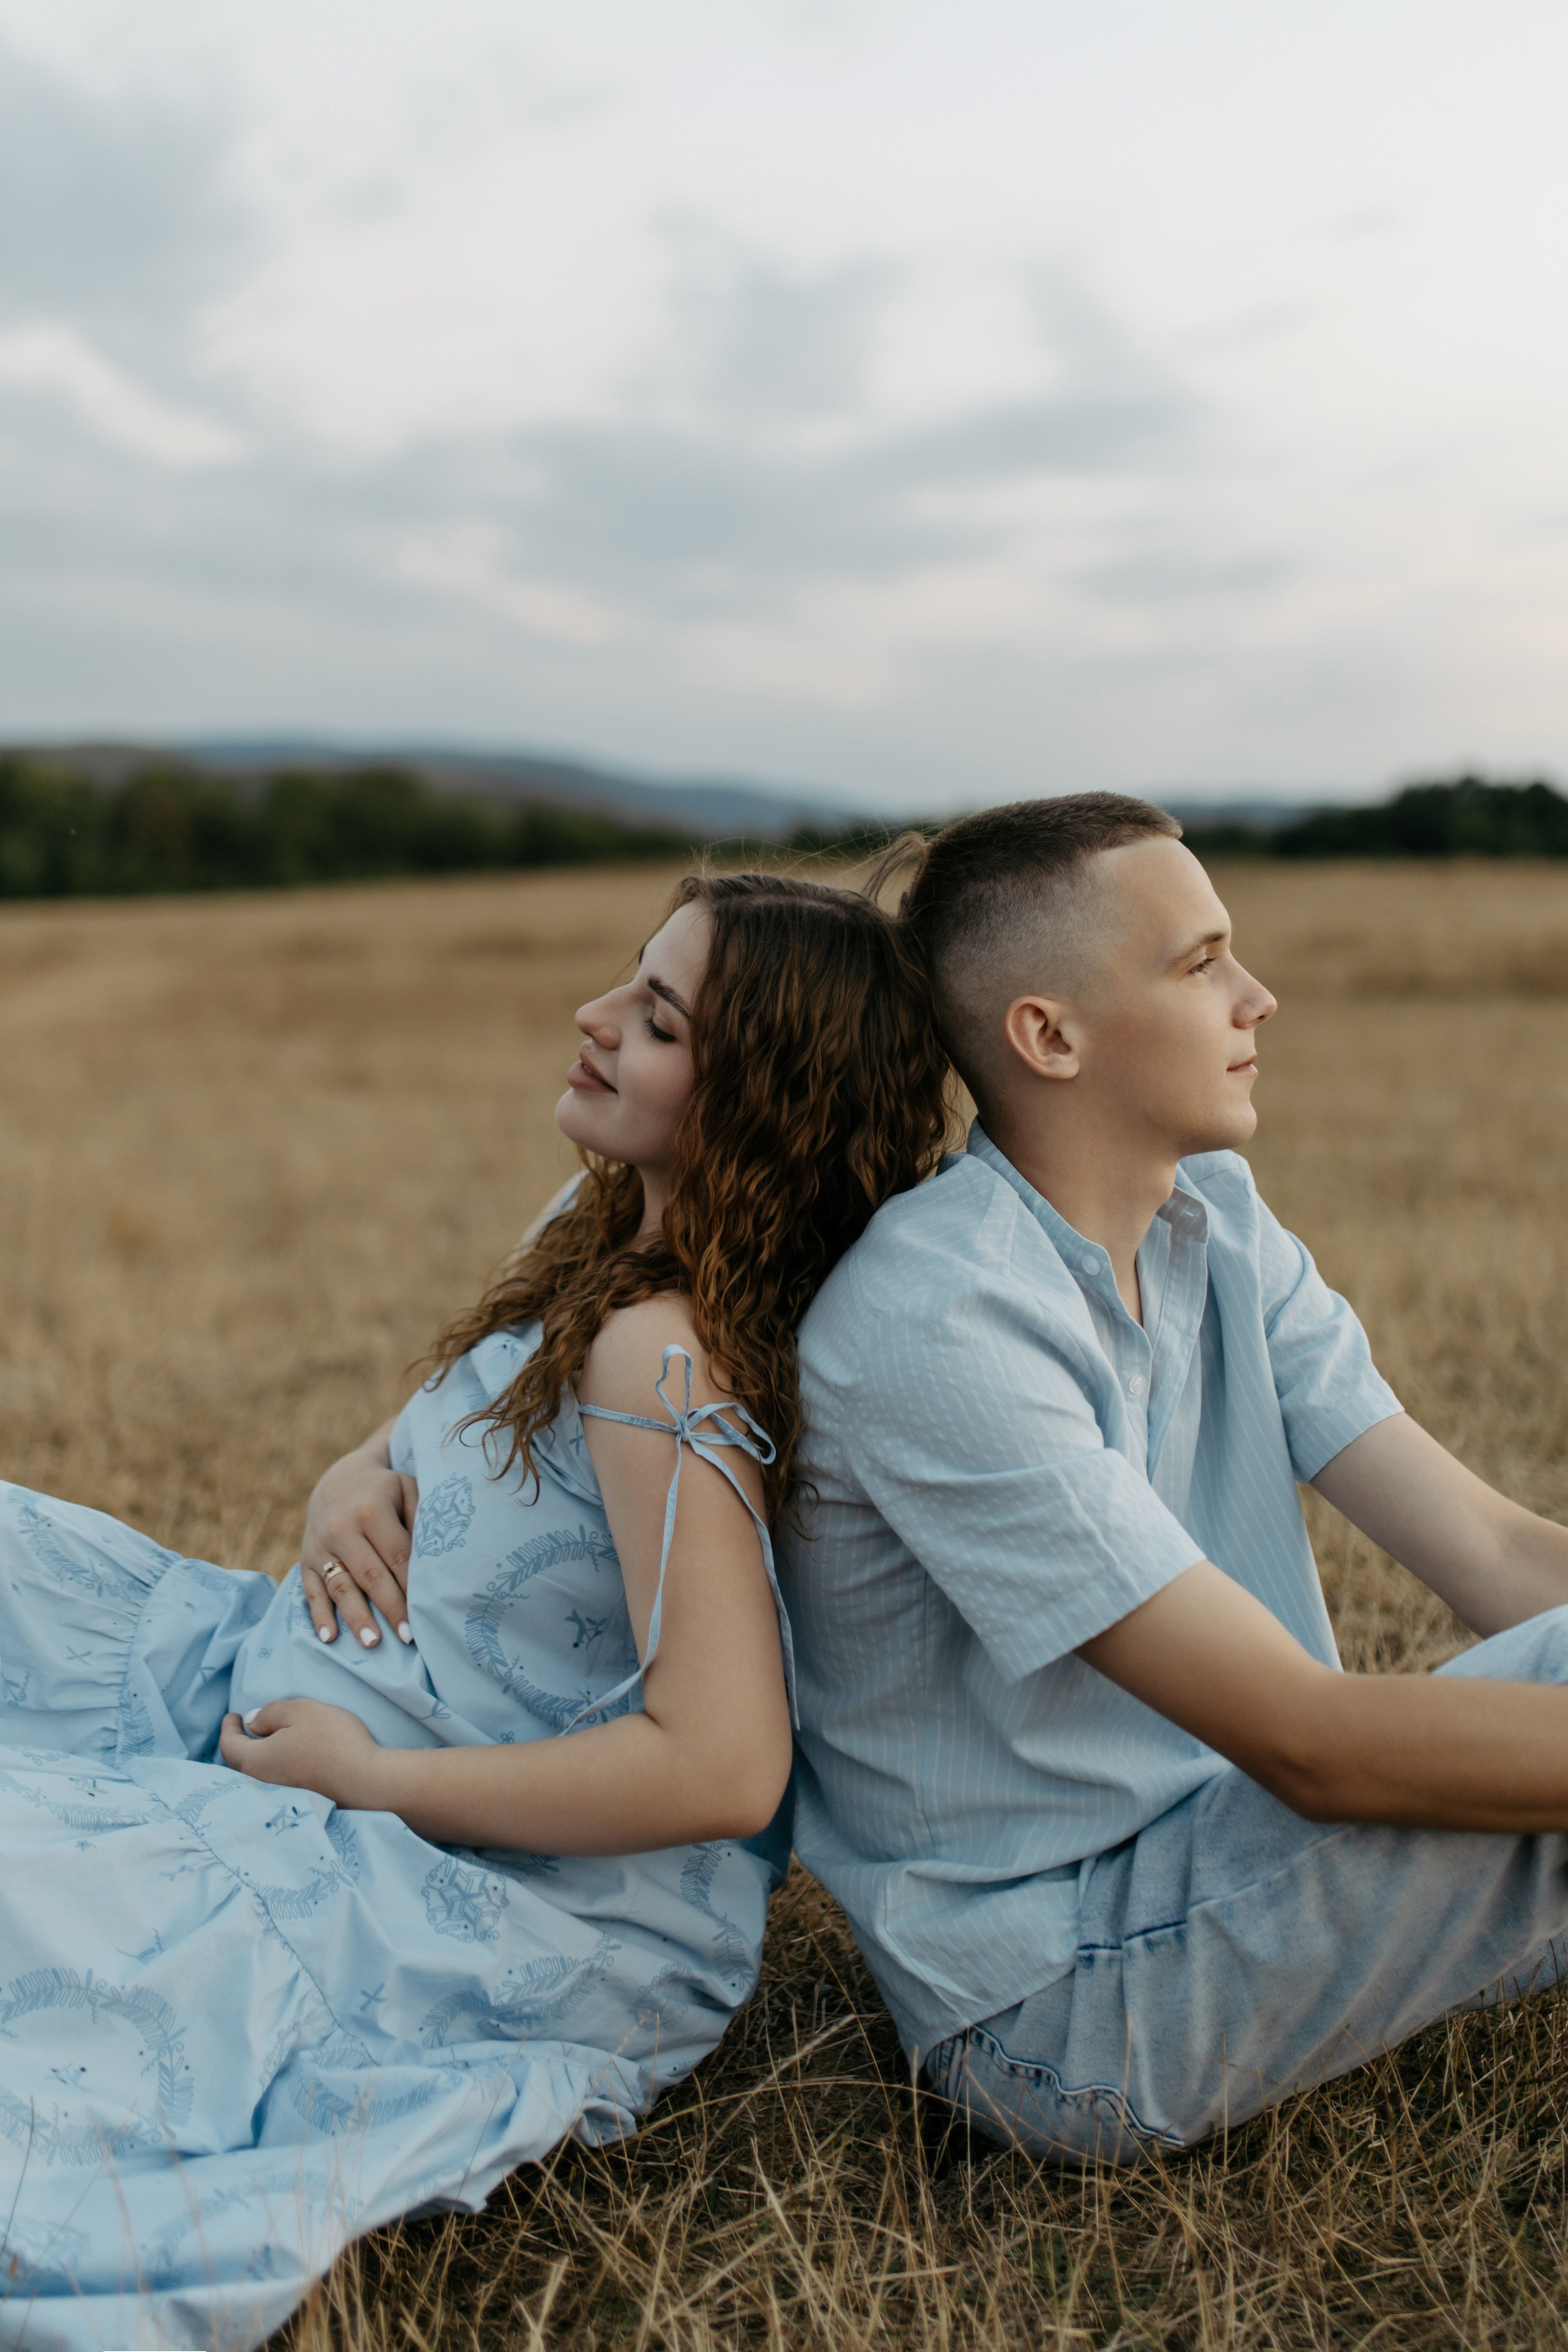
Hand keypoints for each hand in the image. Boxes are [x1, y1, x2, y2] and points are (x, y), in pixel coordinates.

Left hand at [220, 1700, 384, 1807]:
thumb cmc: (332, 1740)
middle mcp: (261, 1784)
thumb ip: (269, 1713)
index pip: (229, 1745)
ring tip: (267, 1741)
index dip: (228, 1728)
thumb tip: (251, 1724)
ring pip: (258, 1774)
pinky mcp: (299, 1802)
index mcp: (256, 1761)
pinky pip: (275, 1781)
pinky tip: (287, 1759)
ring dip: (258, 1756)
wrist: (367, 1781)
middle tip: (246, 1728)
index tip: (233, 1715)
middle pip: (241, 1763)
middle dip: (240, 1744)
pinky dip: (273, 1767)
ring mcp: (281, 1796)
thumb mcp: (300, 1711)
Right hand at [300, 1431, 419, 1649]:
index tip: (425, 1613)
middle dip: (389, 1608)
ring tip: (372, 1643)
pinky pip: (311, 1591)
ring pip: (339, 1587)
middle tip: (407, 1637)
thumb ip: (422, 1519)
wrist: (338, 1479)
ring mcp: (319, 1546)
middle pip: (369, 1575)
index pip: (396, 1555)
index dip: (411, 1585)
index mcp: (371, 1510)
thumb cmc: (385, 1491)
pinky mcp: (305, 1560)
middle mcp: (341, 1528)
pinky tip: (329, 1638)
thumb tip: (435, 1561)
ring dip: (356, 1617)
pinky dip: (319, 1616)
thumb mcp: (407, 1489)